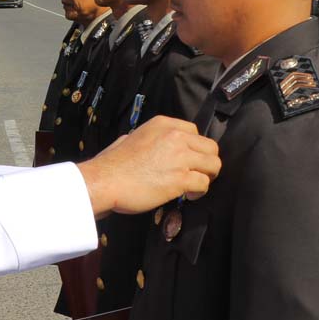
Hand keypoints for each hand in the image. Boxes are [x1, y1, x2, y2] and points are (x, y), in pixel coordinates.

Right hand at [77, 116, 220, 216]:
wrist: (104, 181)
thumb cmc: (111, 163)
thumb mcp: (128, 138)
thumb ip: (145, 139)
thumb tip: (146, 144)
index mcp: (163, 124)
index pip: (195, 131)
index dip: (195, 148)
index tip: (188, 159)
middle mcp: (175, 136)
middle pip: (210, 147)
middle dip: (206, 162)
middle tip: (197, 173)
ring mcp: (180, 157)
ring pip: (214, 164)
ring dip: (207, 176)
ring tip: (194, 186)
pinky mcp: (181, 178)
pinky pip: (204, 183)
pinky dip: (199, 192)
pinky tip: (188, 195)